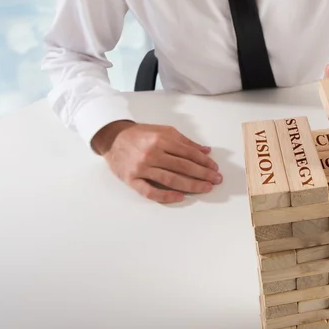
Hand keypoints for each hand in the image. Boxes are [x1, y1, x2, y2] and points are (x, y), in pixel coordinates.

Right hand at [92, 121, 222, 203]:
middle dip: (202, 174)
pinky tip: (180, 197)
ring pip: (171, 179)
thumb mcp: (163, 131)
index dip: (204, 161)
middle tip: (216, 180)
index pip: (188, 153)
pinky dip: (166, 196)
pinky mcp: (132, 180)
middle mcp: (152, 153)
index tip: (214, 167)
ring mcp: (141, 168)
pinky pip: (150, 191)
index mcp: (161, 139)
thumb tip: (205, 151)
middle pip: (183, 167)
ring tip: (205, 188)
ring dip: (191, 185)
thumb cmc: (140, 134)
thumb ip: (185, 141)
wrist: (112, 138)